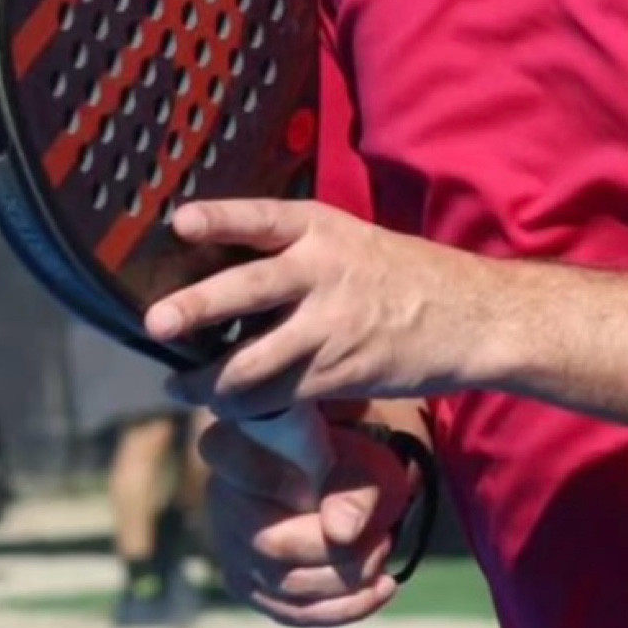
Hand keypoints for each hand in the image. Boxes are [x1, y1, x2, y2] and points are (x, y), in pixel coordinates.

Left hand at [147, 199, 493, 415]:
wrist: (472, 317)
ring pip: (254, 360)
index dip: (220, 219)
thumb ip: (297, 251)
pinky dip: (248, 408)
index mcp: (324, 230)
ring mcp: (332, 325)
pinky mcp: (340, 373)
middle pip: (248, 287)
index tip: (178, 223)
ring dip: (208, 381)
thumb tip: (222, 269)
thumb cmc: (404, 277)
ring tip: (181, 387)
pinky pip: (279, 396)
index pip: (262, 218)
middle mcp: (325, 272)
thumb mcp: (353, 242)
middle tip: (156, 324)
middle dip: (196, 308)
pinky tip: (230, 409)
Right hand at [199, 410, 419, 627]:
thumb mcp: (356, 451)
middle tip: (382, 537)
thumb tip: (341, 532)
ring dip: (347, 579)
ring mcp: (232, 549)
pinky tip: (381, 589)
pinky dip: (344, 606)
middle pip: (269, 544)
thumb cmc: (346, 450)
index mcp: (232, 445)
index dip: (285, 482)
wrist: (343, 471)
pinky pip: (293, 612)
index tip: (333, 494)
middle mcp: (221, 499)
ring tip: (383, 551)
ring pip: (285, 585)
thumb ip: (349, 483)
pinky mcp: (252, 586)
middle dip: (336, 552)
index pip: (242, 466)